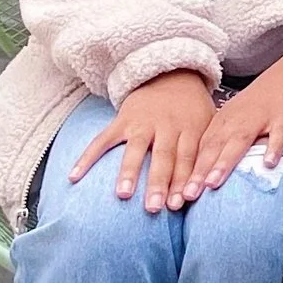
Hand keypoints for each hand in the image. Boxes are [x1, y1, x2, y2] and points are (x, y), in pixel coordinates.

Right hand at [69, 68, 215, 214]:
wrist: (172, 74)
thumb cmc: (192, 109)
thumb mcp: (207, 124)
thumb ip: (205, 152)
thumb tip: (205, 187)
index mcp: (191, 127)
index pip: (187, 158)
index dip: (183, 181)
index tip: (178, 205)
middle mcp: (166, 124)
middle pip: (163, 156)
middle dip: (158, 183)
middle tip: (154, 208)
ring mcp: (142, 122)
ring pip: (135, 148)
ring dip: (128, 171)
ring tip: (122, 195)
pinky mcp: (121, 119)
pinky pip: (102, 140)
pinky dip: (88, 157)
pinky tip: (74, 177)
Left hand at [182, 43, 282, 198]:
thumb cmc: (273, 94)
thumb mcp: (244, 112)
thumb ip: (230, 135)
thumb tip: (213, 166)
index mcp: (227, 117)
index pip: (203, 146)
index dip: (189, 170)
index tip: (177, 193)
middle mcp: (239, 117)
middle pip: (216, 145)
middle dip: (199, 172)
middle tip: (186, 195)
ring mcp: (263, 115)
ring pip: (240, 139)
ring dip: (225, 161)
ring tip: (213, 183)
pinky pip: (279, 133)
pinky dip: (273, 147)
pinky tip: (268, 164)